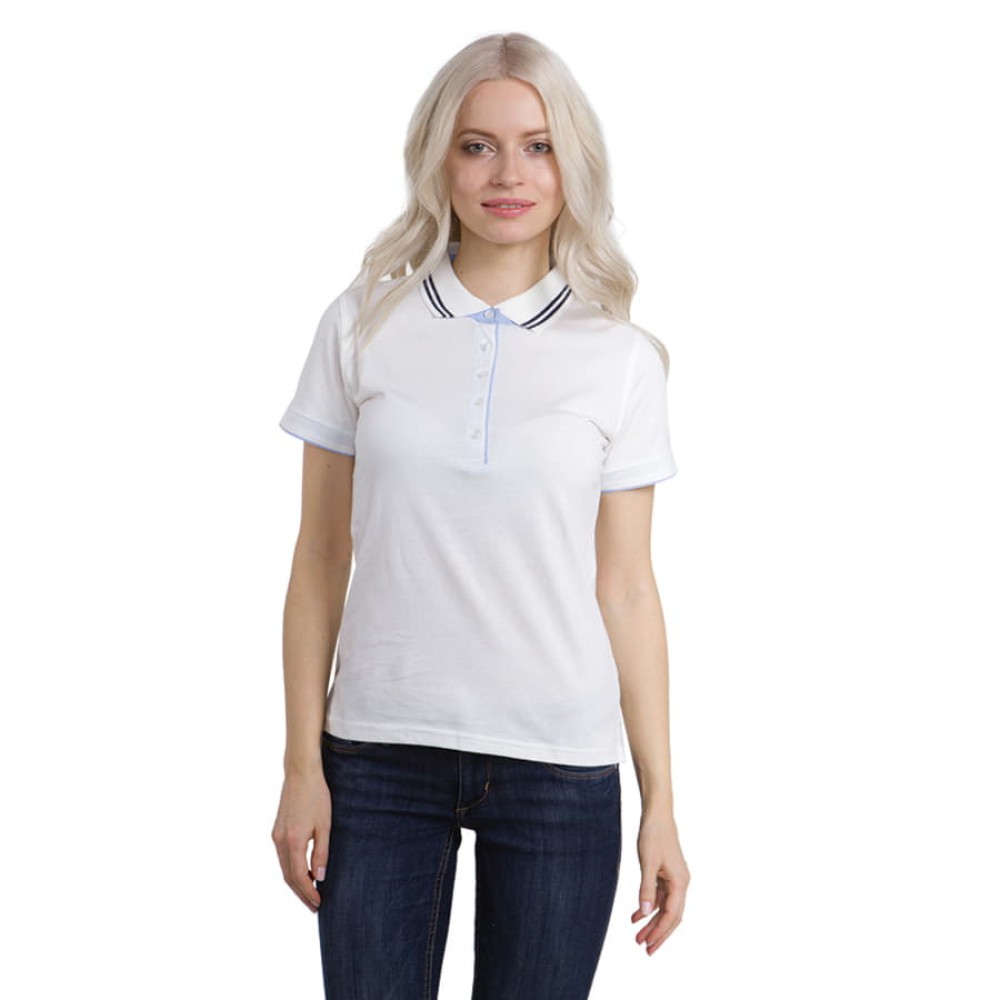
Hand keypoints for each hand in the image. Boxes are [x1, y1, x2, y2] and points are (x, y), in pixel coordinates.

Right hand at [271, 768, 331, 912]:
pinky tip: (304, 872)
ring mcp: (276, 836)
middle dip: (301, 893)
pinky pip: (282, 857)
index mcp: (293, 841)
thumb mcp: (325, 825)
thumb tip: (319, 878)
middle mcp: (280, 841)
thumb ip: (322, 853)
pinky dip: (291, 869)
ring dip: (296, 882)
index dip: (308, 892)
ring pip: (284, 868)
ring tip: (310, 893)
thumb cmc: (317, 796)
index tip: (318, 903)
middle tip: (314, 906)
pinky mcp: (276, 831)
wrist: (300, 774)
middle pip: (288, 876)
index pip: (298, 876)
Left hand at [631, 808, 689, 954]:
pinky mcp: (667, 874)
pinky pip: (659, 897)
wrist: (657, 814)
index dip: (660, 933)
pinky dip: (648, 907)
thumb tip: (644, 914)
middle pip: (671, 916)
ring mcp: (674, 879)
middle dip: (658, 933)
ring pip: (664, 908)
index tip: (648, 946)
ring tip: (637, 937)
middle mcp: (681, 883)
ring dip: (652, 922)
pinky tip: (635, 916)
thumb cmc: (653, 835)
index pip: (672, 915)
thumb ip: (646, 889)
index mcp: (680, 882)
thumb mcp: (647, 863)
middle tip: (644, 950)